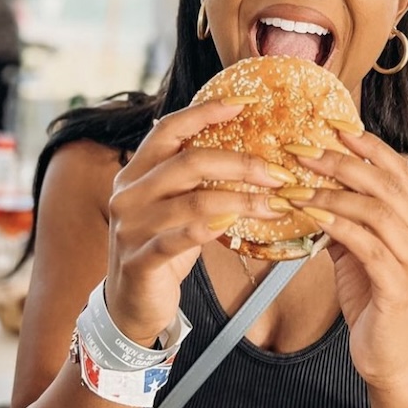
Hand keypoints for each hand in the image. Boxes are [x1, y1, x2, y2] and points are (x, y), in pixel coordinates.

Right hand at [103, 100, 293, 344]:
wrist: (130, 303)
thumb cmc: (162, 247)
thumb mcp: (174, 207)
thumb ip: (194, 181)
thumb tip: (248, 152)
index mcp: (137, 172)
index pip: (169, 129)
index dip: (205, 111)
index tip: (244, 103)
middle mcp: (129, 193)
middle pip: (189, 162)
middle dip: (241, 164)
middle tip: (278, 173)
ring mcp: (131, 226)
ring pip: (193, 202)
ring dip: (241, 201)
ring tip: (274, 205)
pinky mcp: (140, 260)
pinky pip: (179, 238)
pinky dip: (210, 230)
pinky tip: (234, 227)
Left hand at [291, 130, 407, 387]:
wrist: (391, 361)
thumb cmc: (373, 304)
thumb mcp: (357, 254)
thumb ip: (346, 221)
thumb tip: (313, 189)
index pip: (399, 169)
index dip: (368, 144)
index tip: (333, 125)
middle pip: (385, 183)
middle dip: (341, 161)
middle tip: (301, 149)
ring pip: (376, 211)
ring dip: (332, 192)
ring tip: (296, 184)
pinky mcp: (399, 288)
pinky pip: (367, 246)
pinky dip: (336, 226)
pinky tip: (310, 215)